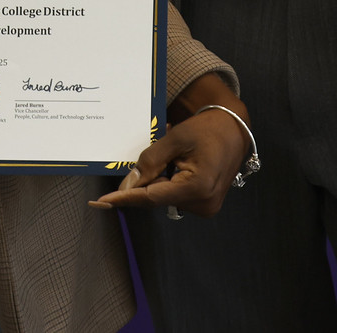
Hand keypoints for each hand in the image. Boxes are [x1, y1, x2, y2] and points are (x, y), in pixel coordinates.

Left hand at [90, 73, 250, 217]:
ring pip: (165, 197)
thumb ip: (151, 161)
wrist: (234, 130)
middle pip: (157, 197)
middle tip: (158, 152)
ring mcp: (206, 207)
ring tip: (175, 153)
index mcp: (197, 187)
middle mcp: (203, 203)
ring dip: (161, 178)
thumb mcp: (175, 138)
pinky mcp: (205, 205)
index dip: (126, 197)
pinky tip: (179, 162)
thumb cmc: (207, 129)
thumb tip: (128, 184)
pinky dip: (170, 180)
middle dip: (147, 178)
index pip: (151, 196)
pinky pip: (176, 196)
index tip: (102, 201)